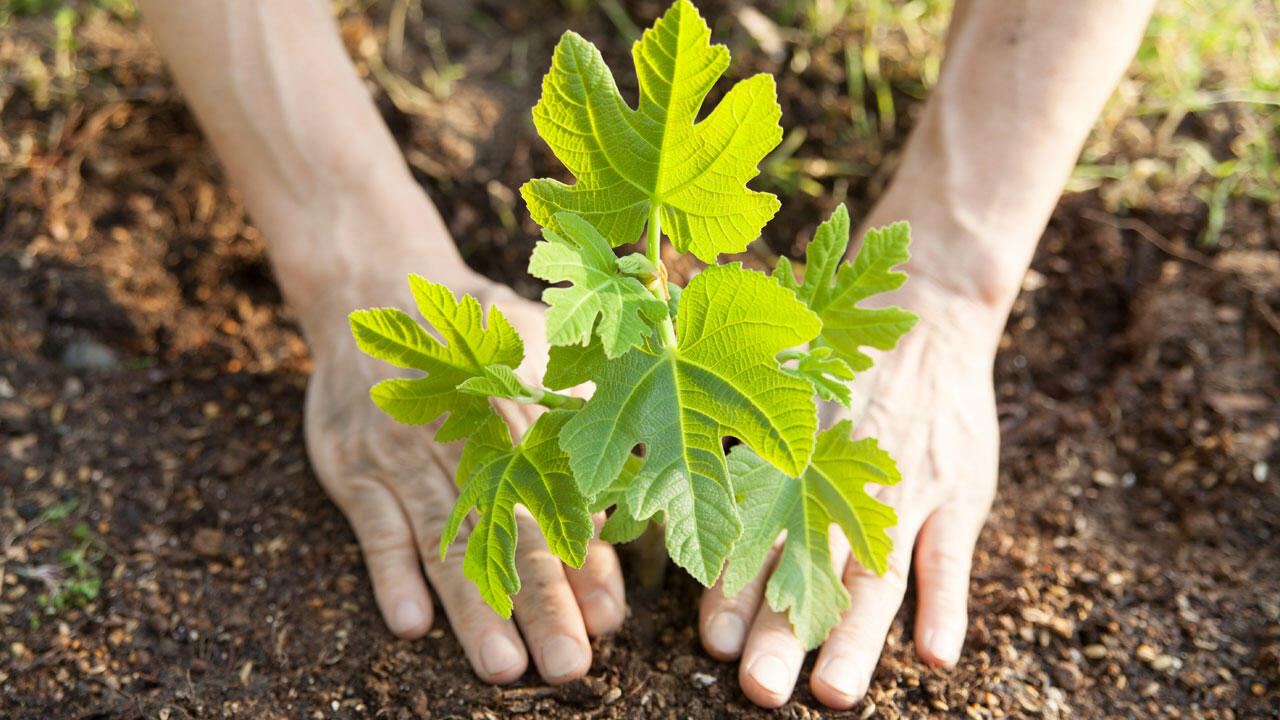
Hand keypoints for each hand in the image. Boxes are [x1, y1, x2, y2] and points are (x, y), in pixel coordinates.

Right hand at [297, 225, 624, 684]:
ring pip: (447, 538)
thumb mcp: (539, 347)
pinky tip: (411, 624)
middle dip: (542, 603)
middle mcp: (469, 439)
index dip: (585, 560)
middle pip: (509, 530)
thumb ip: (583, 407)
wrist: (374, 287)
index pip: (560, 500)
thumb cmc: (477, 331)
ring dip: (473, 605)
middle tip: (570, 667)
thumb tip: (635, 474)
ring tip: (501, 666)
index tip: (610, 616)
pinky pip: (374, 525)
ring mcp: (407, 455)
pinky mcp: (354, 466)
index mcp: (522, 417)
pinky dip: (390, 573)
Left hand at [698, 281, 1000, 707]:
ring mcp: (902, 494)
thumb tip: (662, 494)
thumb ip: (732, 450)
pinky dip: (947, 605)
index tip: (711, 642)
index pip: (754, 539)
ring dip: (857, 637)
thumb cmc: (833, 372)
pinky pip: (951, 556)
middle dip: (782, 632)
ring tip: (835, 693)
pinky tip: (937, 655)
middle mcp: (838, 488)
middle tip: (758, 689)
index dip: (733, 590)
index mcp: (788, 468)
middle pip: (808, 570)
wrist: (923, 317)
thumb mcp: (774, 397)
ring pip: (877, 576)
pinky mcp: (956, 495)